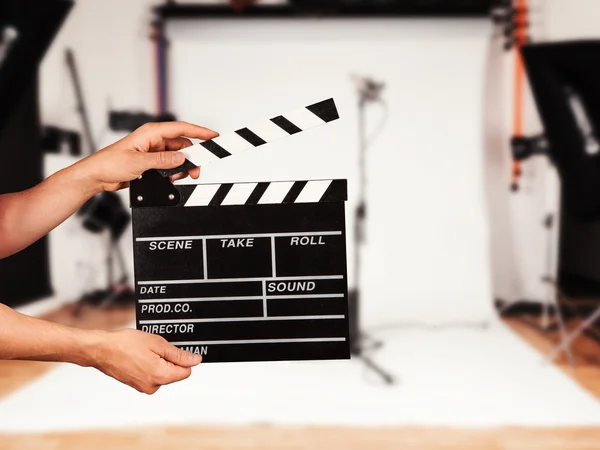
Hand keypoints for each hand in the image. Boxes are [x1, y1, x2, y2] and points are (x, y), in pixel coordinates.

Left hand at [78, 121, 218, 192]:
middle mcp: (154, 140)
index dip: (200, 131)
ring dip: (182, 166)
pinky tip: (171, 178)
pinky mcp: (151, 162)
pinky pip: (170, 165)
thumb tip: (181, 158)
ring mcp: (153, 151)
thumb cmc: (109, 163)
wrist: (97, 176)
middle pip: (182, 145)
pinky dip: (174, 172)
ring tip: (183, 176)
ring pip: (177, 156)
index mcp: (151, 132)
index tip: (213, 135)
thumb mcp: (139, 162)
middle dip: (192, 156)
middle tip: (198, 168)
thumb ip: (163, 160)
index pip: (181, 128)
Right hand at [89, 328, 201, 393]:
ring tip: (144, 351)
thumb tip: (195, 360)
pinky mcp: (137, 385)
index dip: (184, 358)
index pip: (186, 371)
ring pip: (163, 373)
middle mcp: (153, 386)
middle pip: (174, 373)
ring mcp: (144, 387)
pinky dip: (150, 365)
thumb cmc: (124, 344)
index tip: (176, 349)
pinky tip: (139, 356)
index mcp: (160, 376)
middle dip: (169, 359)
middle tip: (155, 347)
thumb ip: (178, 355)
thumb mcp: (157, 343)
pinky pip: (152, 374)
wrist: (101, 350)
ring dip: (158, 361)